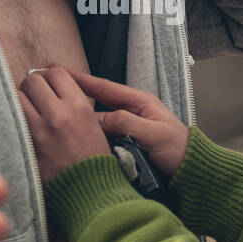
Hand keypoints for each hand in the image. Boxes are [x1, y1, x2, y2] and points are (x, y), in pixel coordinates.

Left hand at [18, 66, 112, 182]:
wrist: (89, 193)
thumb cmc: (94, 160)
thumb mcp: (94, 125)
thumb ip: (74, 103)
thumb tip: (53, 85)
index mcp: (79, 107)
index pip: (57, 73)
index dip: (51, 76)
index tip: (49, 84)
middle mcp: (58, 114)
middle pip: (33, 80)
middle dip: (33, 85)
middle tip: (35, 96)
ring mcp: (39, 130)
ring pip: (18, 96)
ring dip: (21, 100)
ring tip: (27, 110)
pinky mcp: (25, 145)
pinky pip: (12, 119)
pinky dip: (13, 117)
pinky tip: (19, 123)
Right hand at [62, 66, 189, 178]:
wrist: (191, 172)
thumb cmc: (178, 151)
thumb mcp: (152, 134)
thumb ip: (126, 123)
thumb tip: (97, 118)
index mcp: (140, 102)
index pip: (104, 87)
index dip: (80, 78)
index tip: (58, 69)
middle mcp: (132, 111)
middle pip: (98, 98)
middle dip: (75, 91)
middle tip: (51, 84)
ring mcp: (129, 126)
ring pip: (99, 117)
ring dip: (80, 114)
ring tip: (57, 108)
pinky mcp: (127, 142)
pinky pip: (104, 133)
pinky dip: (90, 132)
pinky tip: (75, 133)